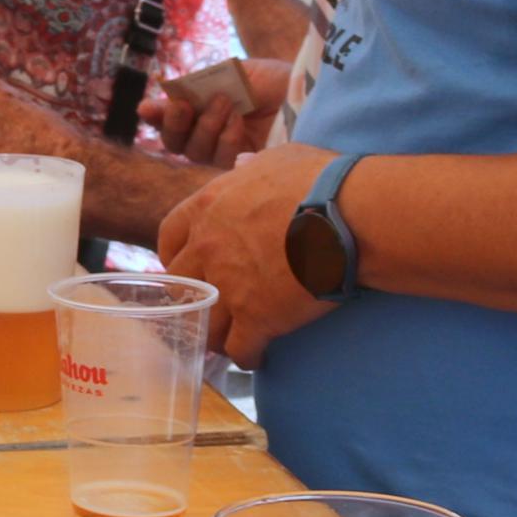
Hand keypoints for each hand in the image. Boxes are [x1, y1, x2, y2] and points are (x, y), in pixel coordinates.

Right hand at [142, 58, 288, 168]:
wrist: (309, 93)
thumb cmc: (272, 81)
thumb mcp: (232, 74)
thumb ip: (198, 85)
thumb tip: (162, 88)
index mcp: (203, 109)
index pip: (168, 119)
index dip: (156, 115)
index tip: (148, 107)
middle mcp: (210, 133)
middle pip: (174, 143)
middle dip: (174, 123)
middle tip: (185, 105)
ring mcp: (226, 152)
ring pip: (194, 151)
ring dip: (204, 126)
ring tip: (226, 104)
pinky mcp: (244, 166)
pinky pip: (220, 160)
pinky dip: (225, 139)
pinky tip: (239, 122)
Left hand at [151, 143, 335, 365]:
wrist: (347, 214)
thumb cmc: (320, 179)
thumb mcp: (277, 160)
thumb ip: (251, 168)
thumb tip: (242, 165)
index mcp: (208, 208)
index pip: (169, 237)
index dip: (177, 256)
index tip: (190, 267)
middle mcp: (208, 248)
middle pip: (181, 287)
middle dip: (192, 300)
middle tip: (207, 308)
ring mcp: (229, 286)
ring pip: (204, 325)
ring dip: (215, 334)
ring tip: (229, 340)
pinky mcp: (257, 318)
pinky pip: (239, 349)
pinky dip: (247, 356)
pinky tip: (258, 356)